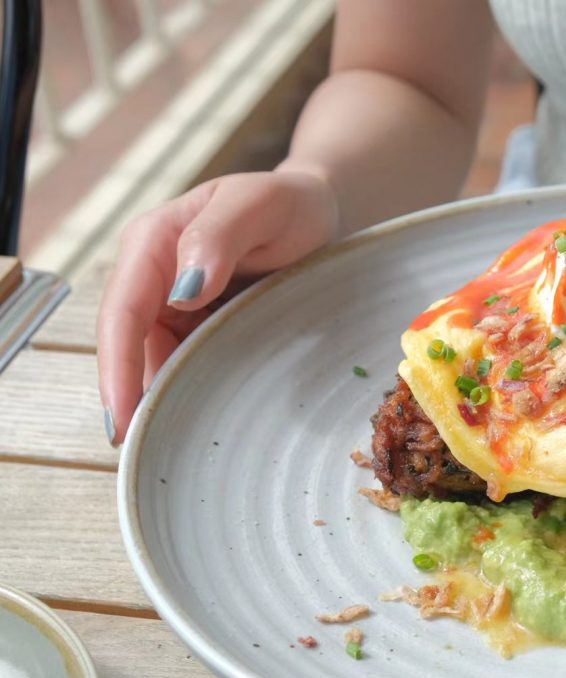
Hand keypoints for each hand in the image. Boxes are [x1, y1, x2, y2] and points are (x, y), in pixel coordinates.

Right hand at [97, 169, 338, 443]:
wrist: (316, 212)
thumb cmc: (287, 203)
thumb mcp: (259, 205)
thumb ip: (218, 236)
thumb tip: (182, 291)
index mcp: (153, 243)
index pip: (121, 312)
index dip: (116, 367)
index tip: (120, 416)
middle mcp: (154, 278)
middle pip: (129, 347)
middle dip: (130, 398)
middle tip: (140, 452)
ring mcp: (175, 306)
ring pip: (156, 362)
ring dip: (161, 401)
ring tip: (169, 450)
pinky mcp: (200, 326)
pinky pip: (187, 363)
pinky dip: (190, 392)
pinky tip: (200, 425)